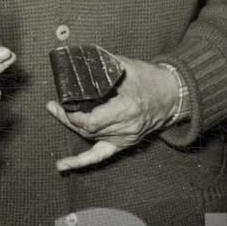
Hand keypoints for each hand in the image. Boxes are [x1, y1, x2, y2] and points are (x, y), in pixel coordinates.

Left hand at [47, 57, 180, 171]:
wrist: (172, 95)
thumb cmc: (150, 79)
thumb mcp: (127, 66)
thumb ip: (103, 64)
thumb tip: (80, 60)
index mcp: (127, 107)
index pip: (92, 120)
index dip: (72, 115)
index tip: (62, 103)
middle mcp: (126, 126)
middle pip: (88, 130)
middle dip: (67, 118)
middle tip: (54, 106)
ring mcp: (125, 137)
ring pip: (90, 138)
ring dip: (73, 127)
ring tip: (58, 114)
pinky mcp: (124, 143)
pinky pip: (100, 156)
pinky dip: (80, 161)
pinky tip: (61, 165)